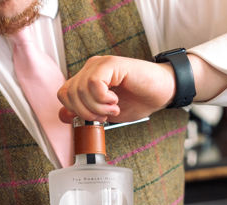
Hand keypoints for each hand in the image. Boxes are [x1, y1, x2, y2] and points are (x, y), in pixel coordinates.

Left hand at [57, 55, 175, 123]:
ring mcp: (100, 64)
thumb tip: (63, 116)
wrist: (163, 92)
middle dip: (85, 112)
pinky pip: (94, 82)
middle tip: (105, 115)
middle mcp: (91, 68)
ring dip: (97, 106)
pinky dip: (103, 98)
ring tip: (113, 107)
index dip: (76, 111)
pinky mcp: (112, 63)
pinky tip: (115, 99)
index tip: (96, 118)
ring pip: (80, 89)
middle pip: (68, 93)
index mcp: (87, 79)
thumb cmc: (138, 100)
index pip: (64, 95)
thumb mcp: (106, 113)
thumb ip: (84, 112)